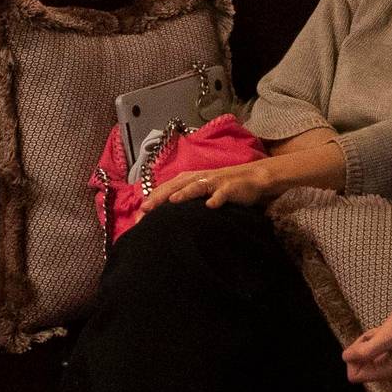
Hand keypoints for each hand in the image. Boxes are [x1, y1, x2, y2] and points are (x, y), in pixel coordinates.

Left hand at [145, 157, 275, 212]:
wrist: (253, 179)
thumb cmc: (224, 187)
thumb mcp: (202, 191)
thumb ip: (185, 198)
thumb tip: (163, 212)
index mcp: (190, 178)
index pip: (167, 187)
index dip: (152, 198)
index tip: (138, 214)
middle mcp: (200, 177)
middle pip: (177, 185)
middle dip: (161, 196)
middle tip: (146, 208)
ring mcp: (216, 182)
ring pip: (198, 186)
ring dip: (185, 193)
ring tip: (173, 201)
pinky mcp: (231, 188)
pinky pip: (223, 193)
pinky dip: (216, 199)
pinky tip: (210, 206)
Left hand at [343, 282, 391, 384]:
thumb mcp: (388, 335)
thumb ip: (366, 350)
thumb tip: (346, 358)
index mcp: (390, 370)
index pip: (355, 375)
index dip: (354, 357)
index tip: (367, 342)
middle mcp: (390, 367)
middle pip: (359, 365)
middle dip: (360, 347)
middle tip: (378, 334)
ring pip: (364, 353)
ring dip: (368, 339)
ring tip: (384, 330)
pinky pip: (372, 344)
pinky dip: (373, 335)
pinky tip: (385, 328)